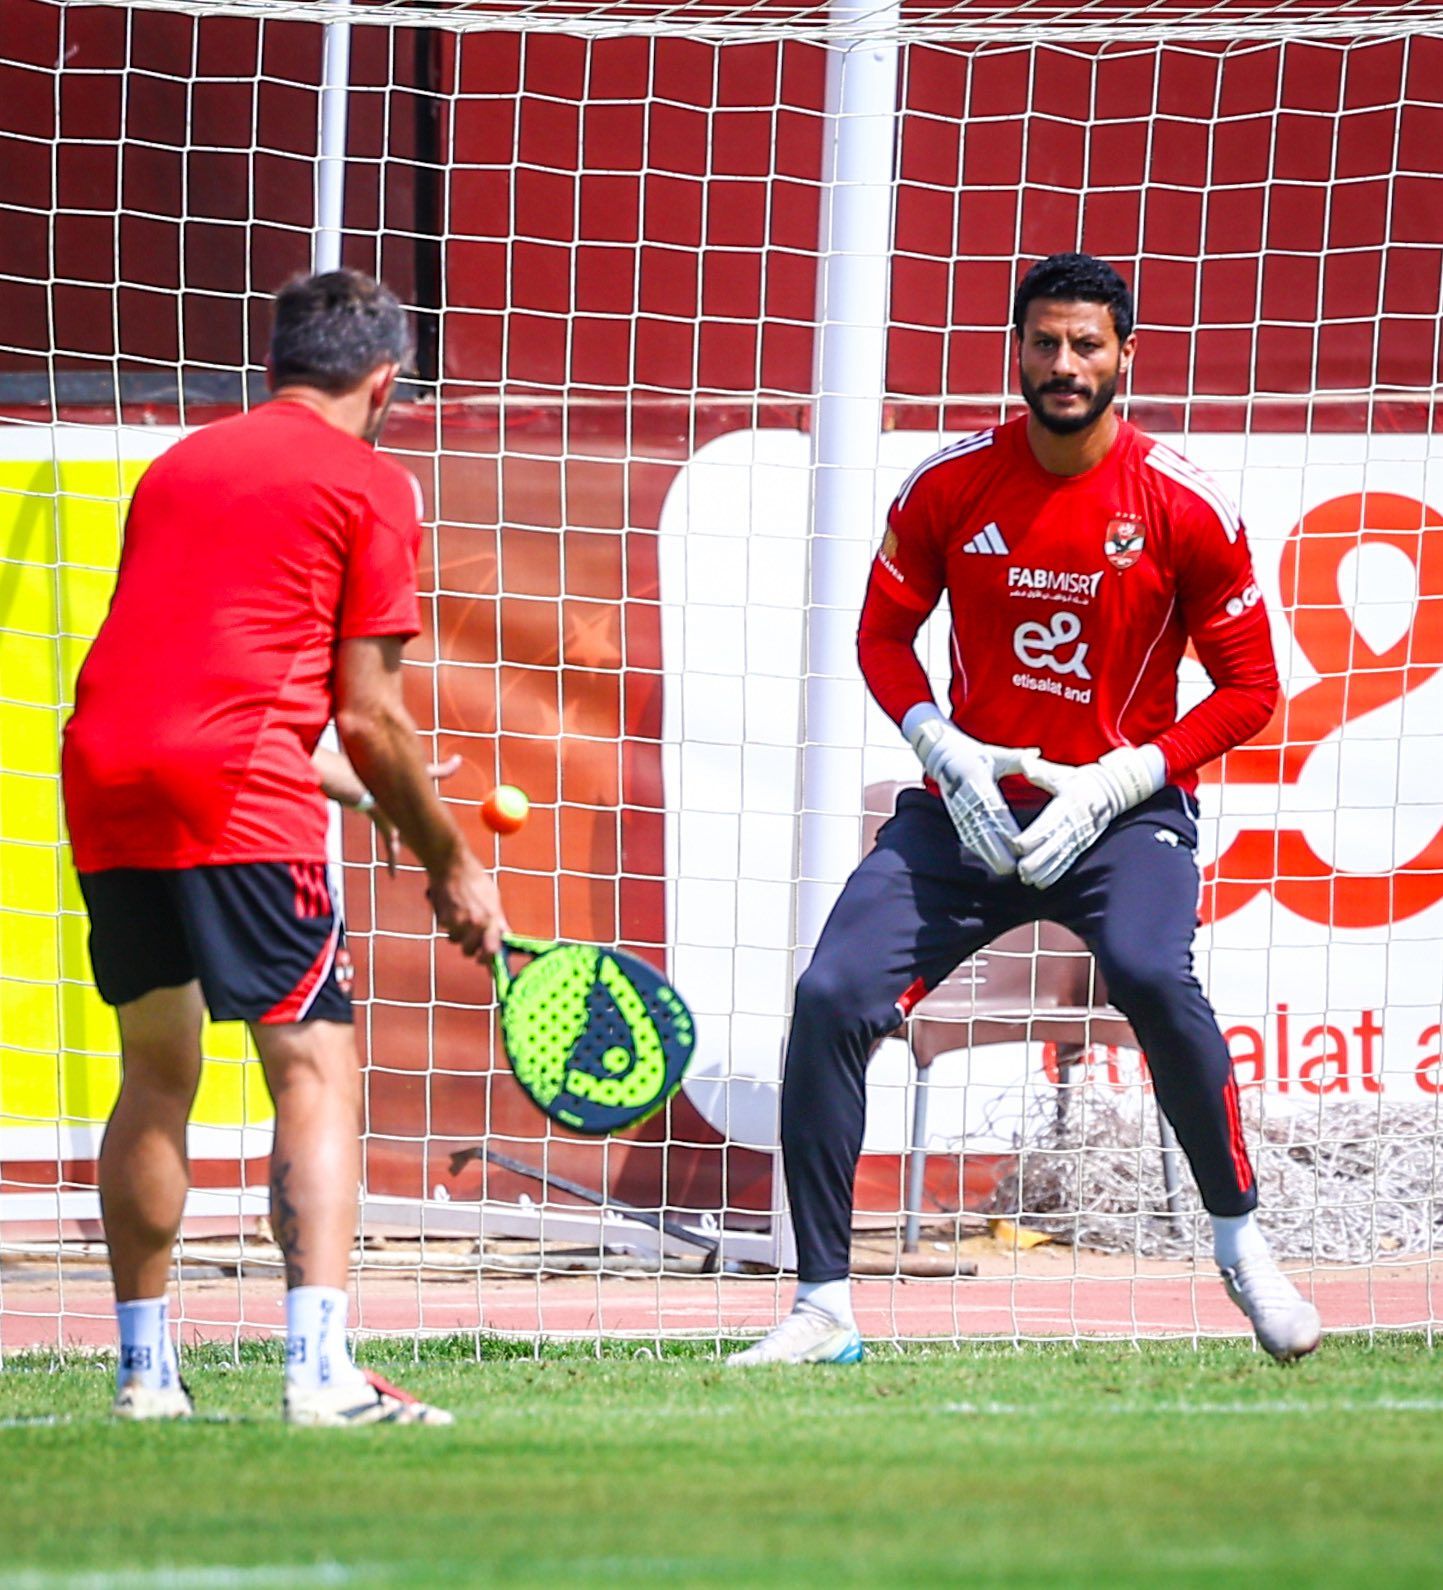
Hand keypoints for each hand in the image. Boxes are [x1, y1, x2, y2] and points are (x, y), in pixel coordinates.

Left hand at [363, 755, 461, 875]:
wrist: (365, 786)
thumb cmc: (393, 777)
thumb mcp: (424, 775)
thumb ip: (441, 770)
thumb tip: (459, 759)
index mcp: (410, 805)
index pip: (422, 814)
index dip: (428, 821)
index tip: (435, 828)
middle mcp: (402, 816)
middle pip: (409, 831)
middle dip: (412, 840)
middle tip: (425, 853)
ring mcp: (393, 825)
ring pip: (398, 844)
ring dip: (399, 855)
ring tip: (403, 870)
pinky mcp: (387, 832)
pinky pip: (391, 852)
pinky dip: (392, 863)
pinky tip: (392, 875)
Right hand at [427, 847, 507, 958]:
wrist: (452, 866)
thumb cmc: (475, 880)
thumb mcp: (493, 900)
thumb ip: (498, 921)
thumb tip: (506, 937)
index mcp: (491, 920)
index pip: (491, 952)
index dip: (488, 961)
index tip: (486, 963)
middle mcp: (476, 924)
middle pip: (469, 952)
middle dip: (469, 947)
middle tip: (470, 937)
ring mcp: (458, 923)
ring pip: (455, 941)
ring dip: (457, 934)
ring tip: (460, 916)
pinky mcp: (443, 919)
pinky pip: (446, 929)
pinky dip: (447, 923)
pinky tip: (450, 908)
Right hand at [904, 707, 1036, 876]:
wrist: (941, 754)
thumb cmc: (974, 754)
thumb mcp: (995, 754)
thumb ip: (1017, 758)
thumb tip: (1037, 754)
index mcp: (976, 778)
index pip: (992, 808)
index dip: (1004, 827)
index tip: (1018, 843)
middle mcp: (965, 795)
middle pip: (982, 827)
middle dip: (998, 849)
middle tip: (1014, 867)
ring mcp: (958, 807)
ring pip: (974, 835)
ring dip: (989, 853)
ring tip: (1005, 869)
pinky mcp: (955, 814)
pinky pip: (967, 833)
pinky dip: (979, 848)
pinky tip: (990, 860)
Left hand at [1013, 746, 1164, 888]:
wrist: (1113, 790)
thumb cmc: (1082, 781)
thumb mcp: (1063, 774)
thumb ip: (1041, 771)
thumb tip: (1025, 763)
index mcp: (1067, 805)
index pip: (1048, 824)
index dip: (1032, 837)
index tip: (1016, 845)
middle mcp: (1075, 823)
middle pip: (1053, 846)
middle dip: (1036, 860)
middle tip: (1020, 870)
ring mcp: (1080, 836)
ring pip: (1060, 858)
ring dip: (1044, 871)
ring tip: (1027, 879)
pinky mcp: (1083, 845)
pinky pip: (1069, 862)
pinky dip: (1056, 874)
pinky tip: (1042, 883)